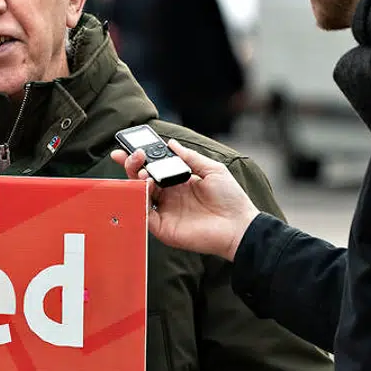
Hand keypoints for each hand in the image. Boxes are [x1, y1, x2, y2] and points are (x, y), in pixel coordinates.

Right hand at [110, 139, 260, 260]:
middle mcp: (169, 196)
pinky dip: (140, 200)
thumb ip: (190, 157)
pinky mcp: (162, 227)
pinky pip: (144, 213)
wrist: (238, 225)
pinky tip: (147, 187)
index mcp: (179, 182)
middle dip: (133, 165)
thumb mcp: (212, 169)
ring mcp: (164, 211)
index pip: (154, 168)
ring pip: (139, 195)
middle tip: (134, 156)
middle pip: (142, 180)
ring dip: (136, 180)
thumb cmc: (230, 199)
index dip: (142, 158)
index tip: (131, 147)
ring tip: (143, 171)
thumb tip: (171, 144)